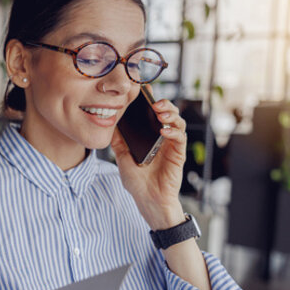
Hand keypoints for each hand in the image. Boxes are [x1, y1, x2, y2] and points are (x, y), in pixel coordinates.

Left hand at [110, 99, 186, 229]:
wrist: (148, 200)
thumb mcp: (121, 157)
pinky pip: (180, 137)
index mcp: (148, 135)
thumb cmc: (137, 181)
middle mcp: (161, 136)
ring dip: (170, 113)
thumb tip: (108, 124)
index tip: (142, 89)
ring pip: (177, 120)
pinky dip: (173, 130)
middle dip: (161, 102)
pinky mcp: (178, 153)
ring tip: (159, 112)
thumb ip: (118, 141)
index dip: (148, 99)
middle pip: (166, 112)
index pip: (150, 112)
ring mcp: (171, 144)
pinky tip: (164, 130)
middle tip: (153, 100)